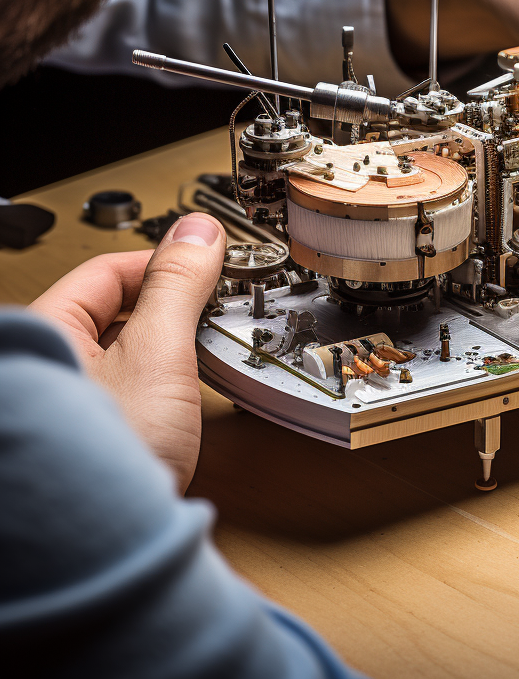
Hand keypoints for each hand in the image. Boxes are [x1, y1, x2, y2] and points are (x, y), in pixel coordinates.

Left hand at [29, 213, 225, 492]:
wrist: (106, 551)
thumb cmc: (110, 458)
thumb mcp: (157, 353)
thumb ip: (178, 285)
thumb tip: (198, 232)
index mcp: (43, 333)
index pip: (109, 272)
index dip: (164, 264)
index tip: (207, 266)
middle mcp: (46, 366)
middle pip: (117, 311)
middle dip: (170, 310)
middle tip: (209, 313)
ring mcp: (66, 403)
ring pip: (124, 351)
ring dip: (167, 350)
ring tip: (196, 358)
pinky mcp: (89, 435)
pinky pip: (127, 387)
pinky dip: (158, 385)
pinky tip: (177, 400)